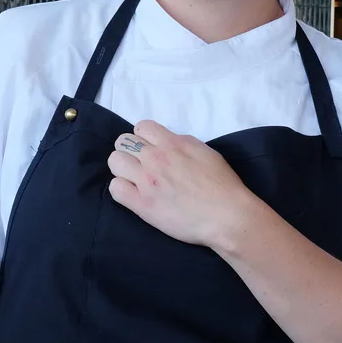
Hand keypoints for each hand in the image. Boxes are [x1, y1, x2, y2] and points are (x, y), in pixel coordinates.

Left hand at [107, 120, 250, 246]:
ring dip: (123, 169)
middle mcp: (155, 159)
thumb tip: (167, 144)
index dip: (144, 137)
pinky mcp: (142, 205)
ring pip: (115, 162)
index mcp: (172, 143)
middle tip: (141, 165)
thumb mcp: (204, 151)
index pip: (141, 127)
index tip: (150, 148)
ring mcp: (146, 182)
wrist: (226, 215)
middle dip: (130, 151)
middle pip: (122, 142)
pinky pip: (115, 189)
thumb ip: (181, 143)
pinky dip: (121, 189)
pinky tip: (133, 195)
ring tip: (135, 179)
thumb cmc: (222, 184)